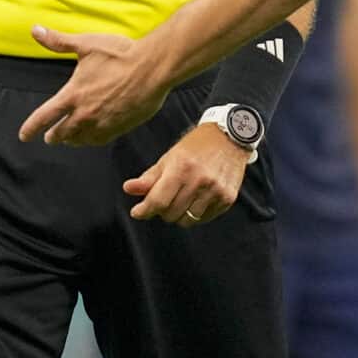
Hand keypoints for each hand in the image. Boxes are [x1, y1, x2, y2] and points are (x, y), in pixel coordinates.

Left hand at [18, 27, 170, 144]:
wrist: (152, 67)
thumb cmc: (120, 54)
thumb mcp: (86, 44)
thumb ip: (58, 41)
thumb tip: (35, 30)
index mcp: (73, 95)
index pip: (44, 117)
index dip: (31, 128)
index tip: (24, 135)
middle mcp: (85, 114)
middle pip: (61, 133)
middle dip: (53, 136)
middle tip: (50, 137)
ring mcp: (103, 123)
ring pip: (80, 139)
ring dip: (72, 140)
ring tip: (69, 139)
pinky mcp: (119, 127)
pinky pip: (100, 140)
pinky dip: (91, 140)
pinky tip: (91, 138)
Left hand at [123, 123, 251, 225]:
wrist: (230, 137)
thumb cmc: (196, 147)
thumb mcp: (169, 157)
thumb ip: (149, 177)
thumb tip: (127, 189)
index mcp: (182, 168)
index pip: (158, 200)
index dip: (144, 210)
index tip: (137, 212)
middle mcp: (200, 180)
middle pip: (171, 214)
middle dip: (162, 210)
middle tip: (165, 199)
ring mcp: (216, 191)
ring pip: (187, 220)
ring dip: (179, 214)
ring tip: (181, 199)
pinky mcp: (228, 198)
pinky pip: (204, 219)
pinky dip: (196, 214)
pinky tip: (196, 200)